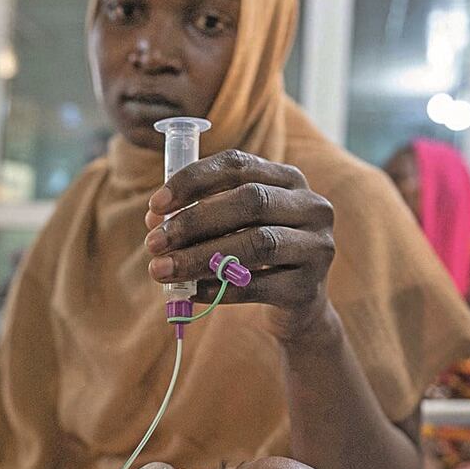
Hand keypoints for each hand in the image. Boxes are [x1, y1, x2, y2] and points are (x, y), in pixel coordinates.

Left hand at [144, 149, 335, 339]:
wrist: (299, 303)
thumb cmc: (255, 253)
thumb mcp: (233, 226)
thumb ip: (198, 215)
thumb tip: (155, 220)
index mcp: (287, 178)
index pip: (238, 165)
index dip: (193, 181)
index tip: (155, 205)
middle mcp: (310, 206)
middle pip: (249, 201)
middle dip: (193, 222)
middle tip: (152, 243)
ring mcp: (316, 247)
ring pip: (257, 244)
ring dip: (200, 257)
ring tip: (161, 270)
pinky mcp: (308, 288)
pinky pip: (258, 286)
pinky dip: (219, 290)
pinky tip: (190, 293)